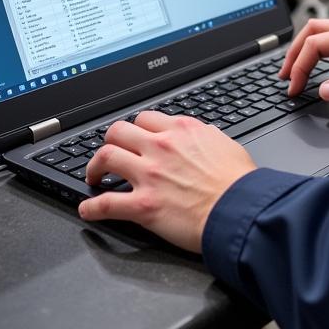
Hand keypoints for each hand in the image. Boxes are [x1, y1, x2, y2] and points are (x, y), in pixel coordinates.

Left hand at [78, 112, 254, 251]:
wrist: (240, 209)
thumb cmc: (238, 182)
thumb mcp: (226, 145)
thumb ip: (206, 137)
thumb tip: (202, 136)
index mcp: (182, 130)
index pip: (145, 117)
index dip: (137, 128)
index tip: (134, 138)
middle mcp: (161, 147)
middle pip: (118, 131)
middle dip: (110, 141)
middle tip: (110, 154)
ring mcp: (149, 175)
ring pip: (105, 157)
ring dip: (94, 167)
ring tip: (94, 177)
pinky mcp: (143, 205)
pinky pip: (105, 204)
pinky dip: (91, 208)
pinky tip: (87, 210)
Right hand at [279, 20, 328, 108]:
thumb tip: (323, 90)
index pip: (317, 43)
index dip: (299, 65)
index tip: (293, 87)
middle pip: (314, 31)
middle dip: (294, 51)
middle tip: (283, 76)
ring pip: (322, 36)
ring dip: (304, 52)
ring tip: (292, 73)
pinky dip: (317, 58)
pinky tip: (314, 73)